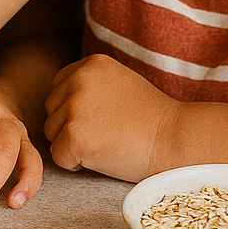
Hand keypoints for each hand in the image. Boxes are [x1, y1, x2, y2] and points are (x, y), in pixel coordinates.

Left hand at [44, 54, 177, 181]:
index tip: (100, 119)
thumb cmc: (152, 118)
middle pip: (52, 111)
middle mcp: (78, 81)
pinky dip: (75, 163)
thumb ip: (90, 84)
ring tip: (106, 143)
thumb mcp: (119, 82)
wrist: (175, 139)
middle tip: (105, 134)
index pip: (58, 88)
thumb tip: (61, 100)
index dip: (74, 109)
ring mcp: (75, 109)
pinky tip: (102, 157)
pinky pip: (58, 156)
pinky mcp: (75, 137)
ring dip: (72, 144)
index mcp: (89, 65)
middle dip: (71, 127)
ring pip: (52, 134)